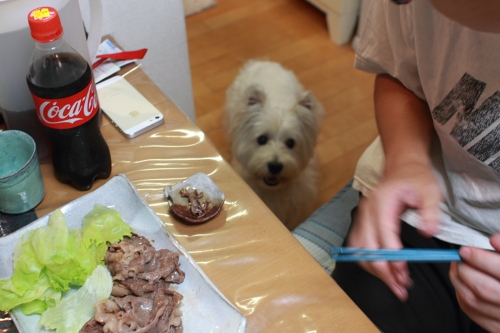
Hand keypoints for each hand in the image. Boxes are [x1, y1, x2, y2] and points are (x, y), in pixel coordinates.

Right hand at [346, 158, 441, 300]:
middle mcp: (367, 211)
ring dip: (375, 271)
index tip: (404, 274)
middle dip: (383, 272)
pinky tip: (383, 272)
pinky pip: (358, 248)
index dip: (392, 257)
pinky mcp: (361, 223)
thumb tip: (427, 232)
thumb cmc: (416, 178)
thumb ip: (431, 211)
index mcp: (382, 202)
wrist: (402, 167)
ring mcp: (362, 217)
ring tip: (395, 284)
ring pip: (359, 252)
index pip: (383, 235)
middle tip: (401, 289)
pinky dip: (368, 263)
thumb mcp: (431, 191)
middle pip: (367, 248)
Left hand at [450, 234, 499, 331]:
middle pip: (483, 289)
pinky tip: (463, 284)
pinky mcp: (498, 328)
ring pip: (473, 301)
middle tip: (460, 258)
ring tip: (458, 267)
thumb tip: (494, 240)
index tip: (466, 249)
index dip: (479, 259)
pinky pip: (473, 312)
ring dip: (459, 281)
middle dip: (465, 270)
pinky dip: (462, 296)